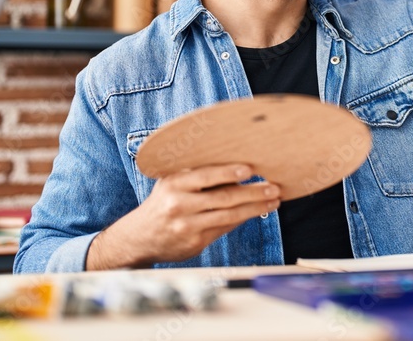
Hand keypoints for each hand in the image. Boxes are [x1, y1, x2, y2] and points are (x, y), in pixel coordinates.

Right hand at [87, 163, 280, 268]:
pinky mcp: (195, 243)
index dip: (228, 173)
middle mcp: (179, 205)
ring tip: (274, 200)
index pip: (205, 176)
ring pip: (229, 216)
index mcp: (173, 184)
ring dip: (255, 208)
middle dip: (253, 192)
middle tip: (274, 187)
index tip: (250, 170)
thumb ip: (197, 176)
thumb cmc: (163, 203)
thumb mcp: (171, 184)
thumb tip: (238, 168)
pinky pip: (224, 228)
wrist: (138, 238)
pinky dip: (242, 219)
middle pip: (223, 198)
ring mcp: (187, 226)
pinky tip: (257, 211)